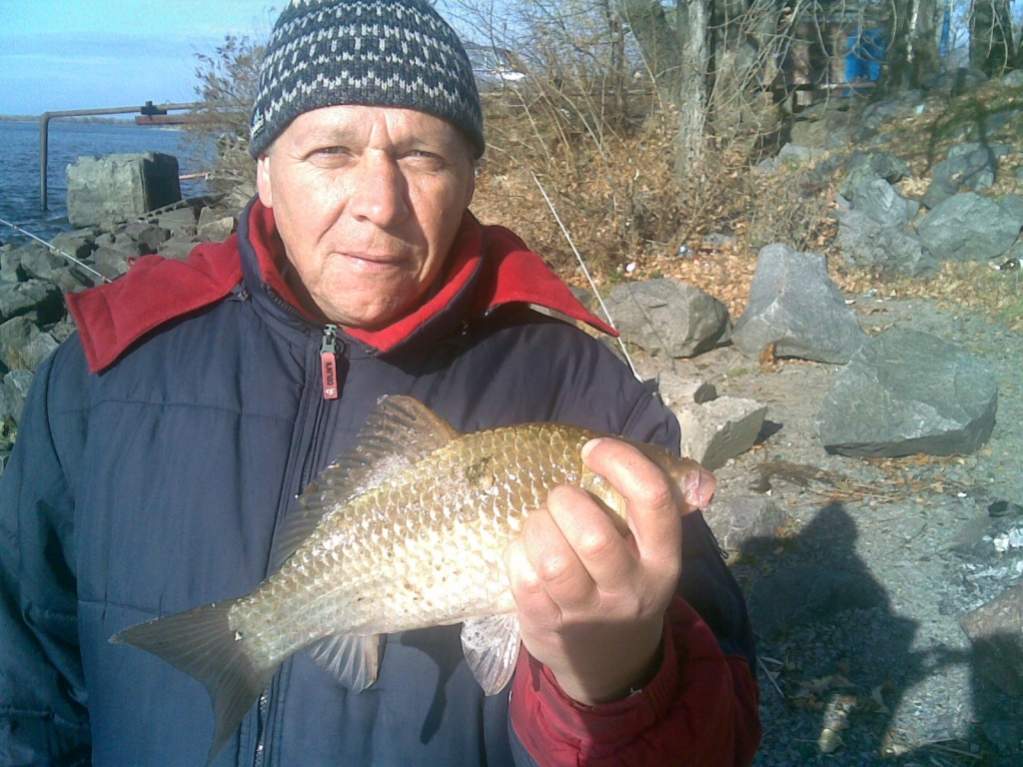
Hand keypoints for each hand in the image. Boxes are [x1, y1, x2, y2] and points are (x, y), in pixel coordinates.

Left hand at [505, 437, 684, 703]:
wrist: (611, 662)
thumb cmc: (626, 583)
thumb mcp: (653, 555)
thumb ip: (657, 508)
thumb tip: (690, 474)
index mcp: (662, 561)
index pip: (653, 500)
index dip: (620, 462)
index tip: (593, 450)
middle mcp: (629, 589)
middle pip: (593, 535)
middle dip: (565, 502)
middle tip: (561, 501)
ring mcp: (587, 612)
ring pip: (552, 559)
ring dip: (537, 527)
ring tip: (542, 526)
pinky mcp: (547, 624)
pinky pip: (524, 576)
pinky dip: (518, 552)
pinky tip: (528, 553)